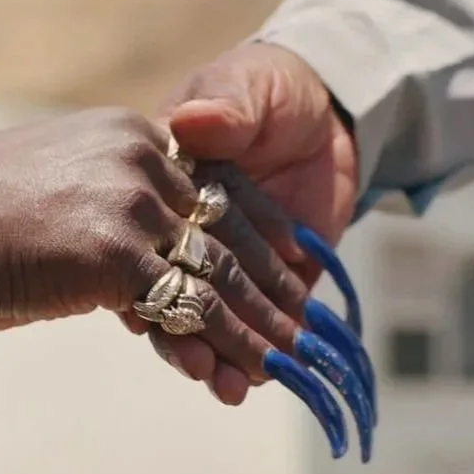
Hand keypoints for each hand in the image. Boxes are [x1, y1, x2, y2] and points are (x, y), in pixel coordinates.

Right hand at [0, 107, 327, 360]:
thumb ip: (92, 191)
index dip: (250, 230)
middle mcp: (136, 156)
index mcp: (121, 131)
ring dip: (259, 323)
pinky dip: (229, 344)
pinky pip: (190, 307)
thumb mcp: (41, 181)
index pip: (205, 184)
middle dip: (266, 285)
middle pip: (224, 227)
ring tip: (292, 361)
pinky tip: (254, 373)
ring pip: (218, 271)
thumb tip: (109, 220)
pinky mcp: (117, 253)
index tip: (283, 265)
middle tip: (299, 326)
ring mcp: (129, 202)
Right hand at [138, 42, 374, 456]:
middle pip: (176, 286)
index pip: (146, 235)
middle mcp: (182, 230)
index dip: (142, 276)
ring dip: (220, 354)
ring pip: (210, 315)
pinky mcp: (267, 281)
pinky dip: (260, 350)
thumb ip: (224, 105)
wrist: (331, 111)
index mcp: (162, 186)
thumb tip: (194, 120)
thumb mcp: (243, 85)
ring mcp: (222, 262)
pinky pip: (256, 322)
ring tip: (233, 387)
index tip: (144, 317)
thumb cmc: (270, 87)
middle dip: (188, 333)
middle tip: (201, 367)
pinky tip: (265, 376)